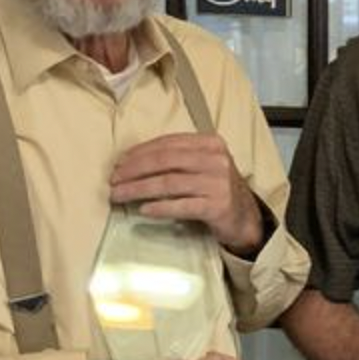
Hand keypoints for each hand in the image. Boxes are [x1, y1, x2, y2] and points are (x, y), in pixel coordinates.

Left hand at [110, 133, 263, 255]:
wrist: (244, 216)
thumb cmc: (216, 188)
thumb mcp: (203, 164)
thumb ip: (177, 157)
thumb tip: (132, 161)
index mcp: (211, 143)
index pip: (168, 143)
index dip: (139, 152)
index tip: (119, 163)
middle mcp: (216, 160)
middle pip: (166, 161)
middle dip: (134, 170)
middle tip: (114, 180)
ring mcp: (218, 183)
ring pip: (169, 183)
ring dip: (139, 189)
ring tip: (119, 195)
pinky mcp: (217, 206)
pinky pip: (182, 206)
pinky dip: (160, 208)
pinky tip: (143, 210)